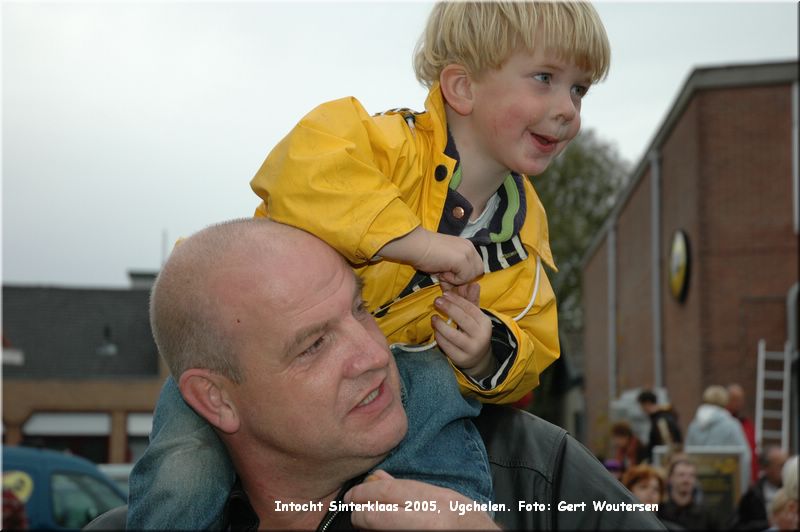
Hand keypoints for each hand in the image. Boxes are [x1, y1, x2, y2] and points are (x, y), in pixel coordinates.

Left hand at [343, 470, 498, 529]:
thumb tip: (377, 479)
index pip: (386, 492)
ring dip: (367, 527)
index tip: (353, 494)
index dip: (362, 492)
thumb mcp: (443, 497)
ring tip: (368, 522)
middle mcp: (425, 522)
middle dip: (359, 513)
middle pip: (374, 516)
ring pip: (377, 531)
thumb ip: (409, 489)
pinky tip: (382, 531)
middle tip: (356, 511)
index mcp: (432, 502)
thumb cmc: (467, 522)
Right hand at [378, 228, 482, 285]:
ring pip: (472, 276)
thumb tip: (456, 287)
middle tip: (446, 276)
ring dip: (458, 279)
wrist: (415, 245)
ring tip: (443, 273)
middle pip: (478, 272)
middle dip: (464, 278)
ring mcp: (467, 253)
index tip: (448, 275)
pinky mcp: (462, 259)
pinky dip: (453, 280)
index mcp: (467, 246)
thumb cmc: (425, 252)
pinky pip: (464, 278)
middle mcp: (470, 247)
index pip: (476, 266)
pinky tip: (442, 271)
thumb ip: (454, 270)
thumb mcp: (445, 261)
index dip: (464, 275)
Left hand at [432, 283, 494, 378]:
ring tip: (433, 318)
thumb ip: (471, 301)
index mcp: (485, 323)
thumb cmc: (474, 332)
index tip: (445, 294)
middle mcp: (481, 337)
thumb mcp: (475, 317)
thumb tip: (473, 284)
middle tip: (437, 301)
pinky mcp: (461, 359)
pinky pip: (447, 347)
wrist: (478, 358)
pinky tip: (436, 331)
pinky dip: (439, 337)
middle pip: (463, 320)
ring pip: (453, 335)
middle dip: (449, 308)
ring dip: (440, 325)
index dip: (457, 300)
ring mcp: (471, 349)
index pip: (470, 308)